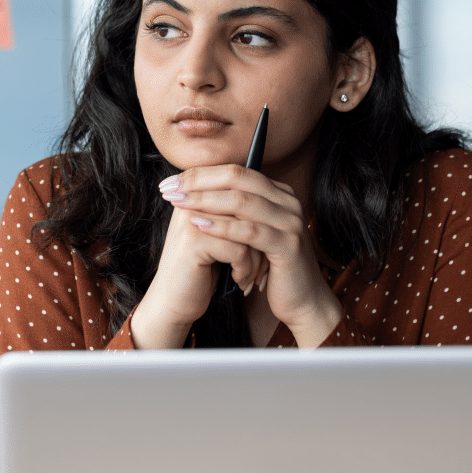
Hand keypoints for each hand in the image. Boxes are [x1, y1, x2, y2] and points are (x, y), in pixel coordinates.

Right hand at [131, 184, 269, 345]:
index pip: (238, 189)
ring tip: (252, 273)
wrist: (173, 302)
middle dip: (260, 238)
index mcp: (195, 193)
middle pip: (246, 209)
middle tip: (264, 261)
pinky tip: (239, 279)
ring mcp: (191, 220)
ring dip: (256, 257)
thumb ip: (232, 212)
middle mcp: (191, 201)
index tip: (263, 243)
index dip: (257, 217)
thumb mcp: (217, 235)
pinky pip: (240, 250)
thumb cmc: (200, 269)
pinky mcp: (194, 242)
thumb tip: (269, 192)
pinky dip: (246, 268)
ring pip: (247, 229)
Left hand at [159, 164, 342, 344]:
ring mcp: (290, 222)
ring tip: (178, 203)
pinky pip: (250, 231)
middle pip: (237, 178)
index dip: (200, 174)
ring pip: (242, 201)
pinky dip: (222, 227)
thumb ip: (232, 209)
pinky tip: (199, 225)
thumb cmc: (269, 265)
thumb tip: (191, 187)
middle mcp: (287, 201)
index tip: (171, 181)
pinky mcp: (289, 245)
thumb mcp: (250, 231)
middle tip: (169, 188)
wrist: (301, 301)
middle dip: (199, 182)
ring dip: (205, 200)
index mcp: (278, 192)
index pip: (235, 171)